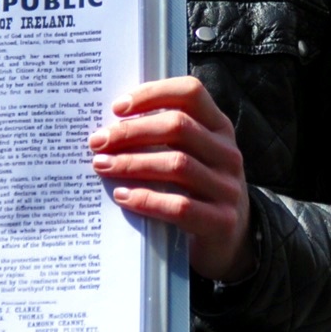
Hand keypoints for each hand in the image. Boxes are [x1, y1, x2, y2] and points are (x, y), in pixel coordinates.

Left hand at [89, 77, 252, 281]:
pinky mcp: (221, 221)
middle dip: (132, 131)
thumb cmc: (197, 189)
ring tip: (103, 166)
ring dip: (133, 163)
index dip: (153, 94)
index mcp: (219, 127)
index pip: (190, 93)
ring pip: (177, 164)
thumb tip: (110, 125)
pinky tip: (122, 196)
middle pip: (179, 127)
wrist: (232, 238)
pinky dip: (146, 199)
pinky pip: (180, 206)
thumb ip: (164, 137)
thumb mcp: (192, 155)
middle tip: (99, 141)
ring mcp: (228, 187)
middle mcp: (227, 152)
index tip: (117, 108)